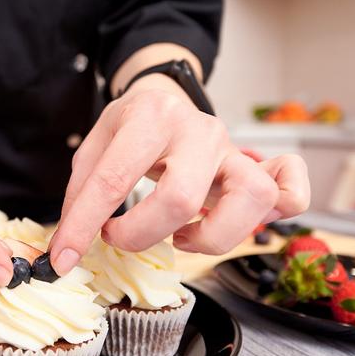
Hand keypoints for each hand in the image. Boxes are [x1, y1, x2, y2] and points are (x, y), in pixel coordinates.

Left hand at [49, 77, 309, 273]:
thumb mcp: (94, 146)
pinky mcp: (255, 166)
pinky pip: (291, 192)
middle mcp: (197, 129)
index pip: (112, 180)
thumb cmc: (131, 128)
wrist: (166, 97)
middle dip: (141, 234)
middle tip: (118, 236)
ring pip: (249, 199)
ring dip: (209, 236)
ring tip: (179, 236)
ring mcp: (233, 148)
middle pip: (181, 197)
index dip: (83, 226)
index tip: (62, 258)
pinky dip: (278, 213)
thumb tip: (69, 245)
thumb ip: (81, 192)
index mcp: (149, 116)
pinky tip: (234, 225)